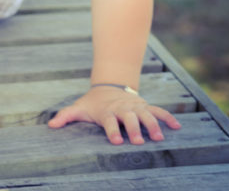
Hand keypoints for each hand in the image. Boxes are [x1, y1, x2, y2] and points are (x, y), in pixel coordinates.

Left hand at [48, 86, 180, 144]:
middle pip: (129, 118)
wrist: (108, 86)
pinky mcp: (144, 106)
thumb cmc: (93, 103)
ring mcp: (135, 107)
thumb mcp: (79, 108)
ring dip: (152, 125)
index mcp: (107, 112)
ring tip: (159, 137)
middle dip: (134, 128)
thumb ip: (66, 116)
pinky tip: (177, 126)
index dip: (112, 130)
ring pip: (145, 114)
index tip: (116, 141)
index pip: (109, 121)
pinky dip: (167, 117)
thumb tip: (51, 126)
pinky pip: (158, 111)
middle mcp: (122, 109)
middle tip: (139, 141)